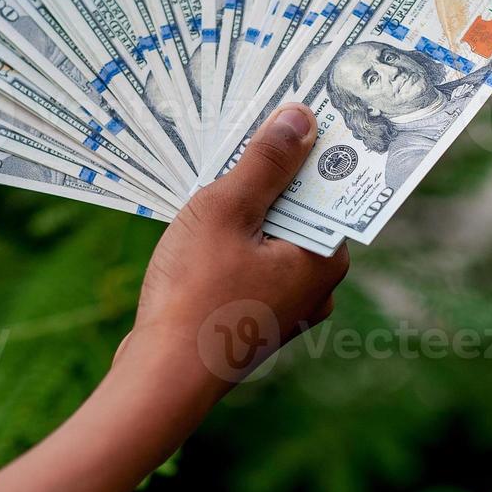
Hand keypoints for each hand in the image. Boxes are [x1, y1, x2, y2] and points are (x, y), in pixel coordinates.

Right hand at [123, 103, 349, 392]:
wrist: (161, 380)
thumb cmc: (195, 294)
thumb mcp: (226, 211)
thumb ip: (266, 163)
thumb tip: (302, 118)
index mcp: (325, 257)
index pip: (330, 186)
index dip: (306, 146)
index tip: (284, 111)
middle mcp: (318, 285)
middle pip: (301, 210)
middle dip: (271, 176)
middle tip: (238, 136)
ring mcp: (288, 308)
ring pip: (273, 238)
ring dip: (246, 210)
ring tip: (211, 179)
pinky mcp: (256, 320)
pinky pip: (252, 264)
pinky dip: (233, 244)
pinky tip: (199, 230)